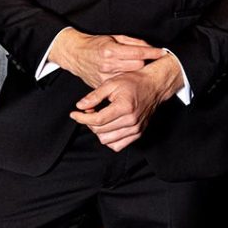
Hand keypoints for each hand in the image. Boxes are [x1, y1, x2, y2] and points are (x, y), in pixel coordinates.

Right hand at [48, 28, 165, 88]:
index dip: (152, 52)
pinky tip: (128, 76)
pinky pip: (120, 84)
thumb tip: (148, 46)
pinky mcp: (102, 85)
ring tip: (138, 68)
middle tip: (148, 59)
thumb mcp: (113, 37)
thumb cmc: (94, 44)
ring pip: (131, 77)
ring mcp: (105, 77)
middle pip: (138, 66)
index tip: (162, 52)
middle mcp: (108, 65)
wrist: (75, 54)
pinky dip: (126, 80)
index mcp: (111, 51)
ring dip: (136, 72)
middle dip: (145, 62)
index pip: (139, 53)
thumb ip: (132, 42)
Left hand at [69, 54, 183, 151]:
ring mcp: (136, 129)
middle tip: (88, 110)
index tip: (74, 114)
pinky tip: (107, 127)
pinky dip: (108, 139)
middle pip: (100, 131)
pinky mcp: (138, 134)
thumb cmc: (134, 82)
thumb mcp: (111, 83)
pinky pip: (118, 145)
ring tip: (98, 118)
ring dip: (98, 131)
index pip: (97, 119)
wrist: (153, 86)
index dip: (81, 118)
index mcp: (124, 107)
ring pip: (107, 141)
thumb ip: (94, 96)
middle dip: (89, 122)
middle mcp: (131, 121)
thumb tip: (80, 106)